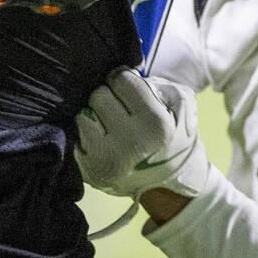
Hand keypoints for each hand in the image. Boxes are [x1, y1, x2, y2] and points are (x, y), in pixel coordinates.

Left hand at [75, 70, 208, 199]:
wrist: (170, 184)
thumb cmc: (174, 137)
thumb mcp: (181, 105)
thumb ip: (156, 82)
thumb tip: (121, 72)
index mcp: (156, 123)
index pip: (121, 79)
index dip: (124, 80)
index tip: (128, 89)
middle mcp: (131, 143)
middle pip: (98, 94)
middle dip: (109, 96)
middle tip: (120, 108)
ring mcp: (108, 159)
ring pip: (82, 113)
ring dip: (95, 114)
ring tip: (110, 123)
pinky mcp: (90, 171)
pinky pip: (76, 135)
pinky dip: (86, 132)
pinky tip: (101, 138)